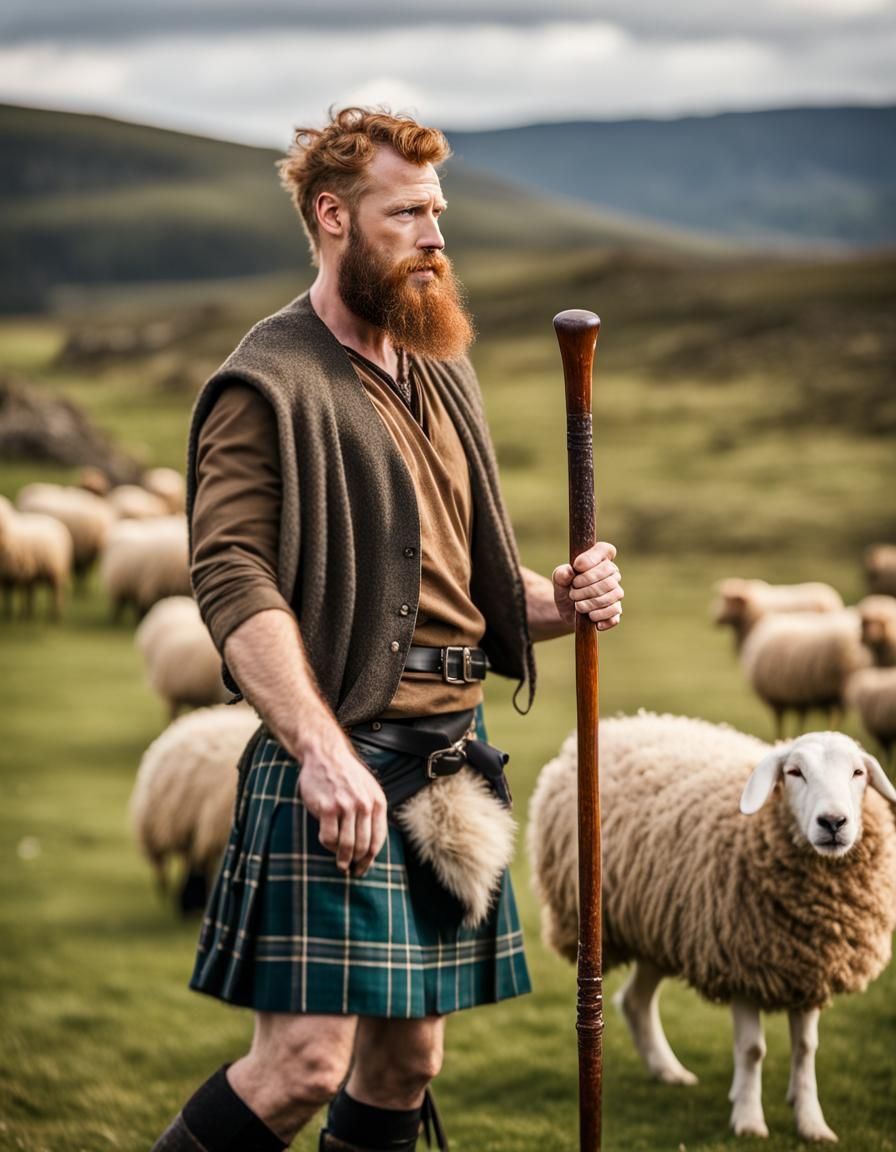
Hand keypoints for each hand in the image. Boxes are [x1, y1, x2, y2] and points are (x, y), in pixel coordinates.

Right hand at [296, 727, 387, 876]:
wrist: (326, 755)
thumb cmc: (346, 775)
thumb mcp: (369, 789)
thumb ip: (373, 812)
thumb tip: (372, 844)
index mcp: (377, 802)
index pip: (377, 840)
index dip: (370, 859)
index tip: (363, 868)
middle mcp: (364, 805)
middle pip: (362, 846)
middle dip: (357, 862)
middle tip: (350, 869)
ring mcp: (345, 807)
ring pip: (346, 845)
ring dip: (343, 859)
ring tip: (340, 864)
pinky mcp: (326, 808)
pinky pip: (328, 837)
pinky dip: (328, 845)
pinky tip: (327, 843)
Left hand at [552, 541, 622, 630]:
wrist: (568, 610)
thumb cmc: (566, 588)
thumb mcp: (559, 579)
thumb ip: (561, 574)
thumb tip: (569, 572)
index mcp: (600, 560)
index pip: (605, 549)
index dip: (592, 557)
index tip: (577, 566)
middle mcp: (612, 573)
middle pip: (608, 573)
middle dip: (587, 585)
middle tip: (572, 593)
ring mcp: (616, 591)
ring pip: (612, 593)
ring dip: (591, 601)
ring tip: (577, 605)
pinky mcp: (616, 610)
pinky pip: (615, 611)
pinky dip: (601, 615)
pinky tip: (590, 616)